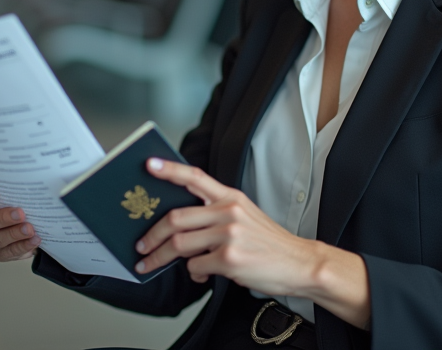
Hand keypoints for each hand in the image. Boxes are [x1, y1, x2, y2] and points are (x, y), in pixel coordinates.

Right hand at [0, 190, 40, 261]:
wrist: (22, 220)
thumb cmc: (12, 200)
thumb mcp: (9, 191)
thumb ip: (13, 183)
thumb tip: (40, 175)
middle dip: (1, 218)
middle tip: (19, 213)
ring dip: (14, 233)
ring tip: (29, 228)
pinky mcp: (0, 254)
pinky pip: (10, 252)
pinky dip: (23, 246)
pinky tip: (35, 239)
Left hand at [134, 159, 320, 294]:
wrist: (300, 263)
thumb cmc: (269, 243)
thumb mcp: (246, 216)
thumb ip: (216, 214)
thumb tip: (181, 227)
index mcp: (231, 197)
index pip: (195, 177)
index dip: (170, 170)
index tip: (149, 165)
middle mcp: (228, 211)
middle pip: (176, 218)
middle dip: (152, 234)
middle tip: (141, 245)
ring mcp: (229, 235)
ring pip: (179, 245)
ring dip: (160, 258)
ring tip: (150, 264)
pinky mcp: (230, 259)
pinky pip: (195, 267)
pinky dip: (193, 274)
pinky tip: (201, 275)